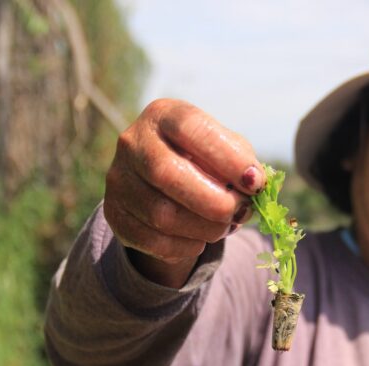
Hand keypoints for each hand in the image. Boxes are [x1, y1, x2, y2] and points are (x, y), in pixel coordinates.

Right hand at [104, 99, 263, 287]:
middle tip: (240, 212)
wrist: (164, 186)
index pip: (190, 129)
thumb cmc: (203, 162)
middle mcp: (133, 142)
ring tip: (224, 227)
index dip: (226, 157)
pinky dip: (185, 246)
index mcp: (163, 116)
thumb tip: (253, 183)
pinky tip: (200, 241)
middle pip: (167, 174)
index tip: (254, 182)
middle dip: (214, 201)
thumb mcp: (224, 151)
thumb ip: (241, 162)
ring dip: (204, 228)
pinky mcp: (114, 214)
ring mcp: (118, 179)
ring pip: (161, 214)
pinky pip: (151, 239)